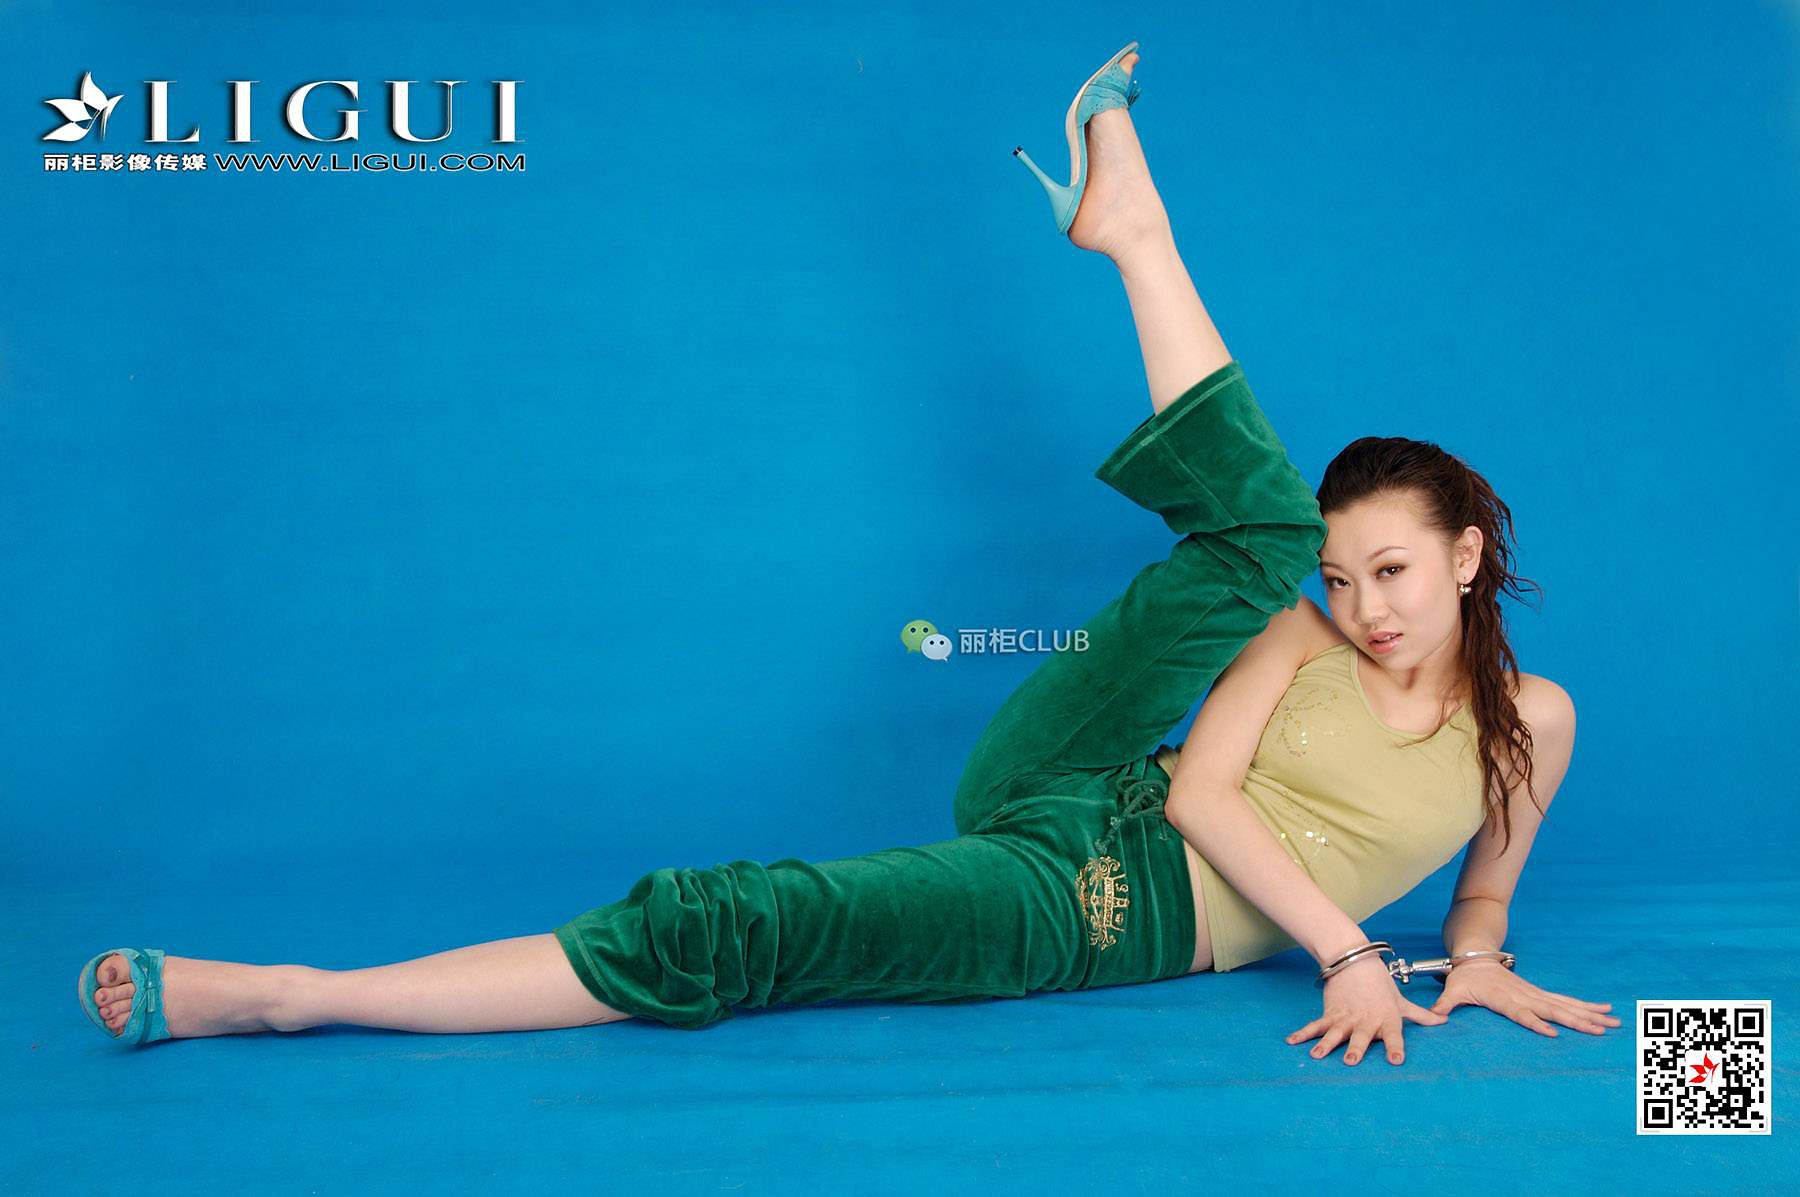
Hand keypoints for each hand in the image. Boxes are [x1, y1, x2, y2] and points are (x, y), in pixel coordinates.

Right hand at [1285, 953, 1447, 1065]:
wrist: (1355, 961)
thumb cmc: (1381, 984)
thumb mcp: (1401, 1001)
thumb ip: (1421, 1015)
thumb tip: (1444, 1021)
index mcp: (1386, 1018)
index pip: (1393, 1035)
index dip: (1394, 1047)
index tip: (1395, 1060)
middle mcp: (1366, 1020)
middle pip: (1361, 1036)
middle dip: (1356, 1048)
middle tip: (1351, 1060)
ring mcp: (1346, 1017)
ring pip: (1335, 1032)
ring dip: (1326, 1044)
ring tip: (1317, 1054)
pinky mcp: (1330, 1012)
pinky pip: (1316, 1025)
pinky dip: (1303, 1033)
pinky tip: (1292, 1041)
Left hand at [1427, 959, 1622, 1035]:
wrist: (1475, 956)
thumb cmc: (1464, 977)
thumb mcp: (1452, 989)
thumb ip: (1444, 1004)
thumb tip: (1433, 1018)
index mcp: (1504, 998)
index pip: (1522, 1013)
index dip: (1535, 1022)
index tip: (1553, 1033)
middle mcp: (1524, 996)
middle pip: (1553, 1010)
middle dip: (1577, 1021)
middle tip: (1600, 1031)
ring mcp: (1534, 994)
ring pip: (1565, 1005)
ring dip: (1589, 1015)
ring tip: (1612, 1022)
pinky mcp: (1539, 993)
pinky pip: (1565, 1000)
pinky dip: (1585, 1006)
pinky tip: (1604, 1010)